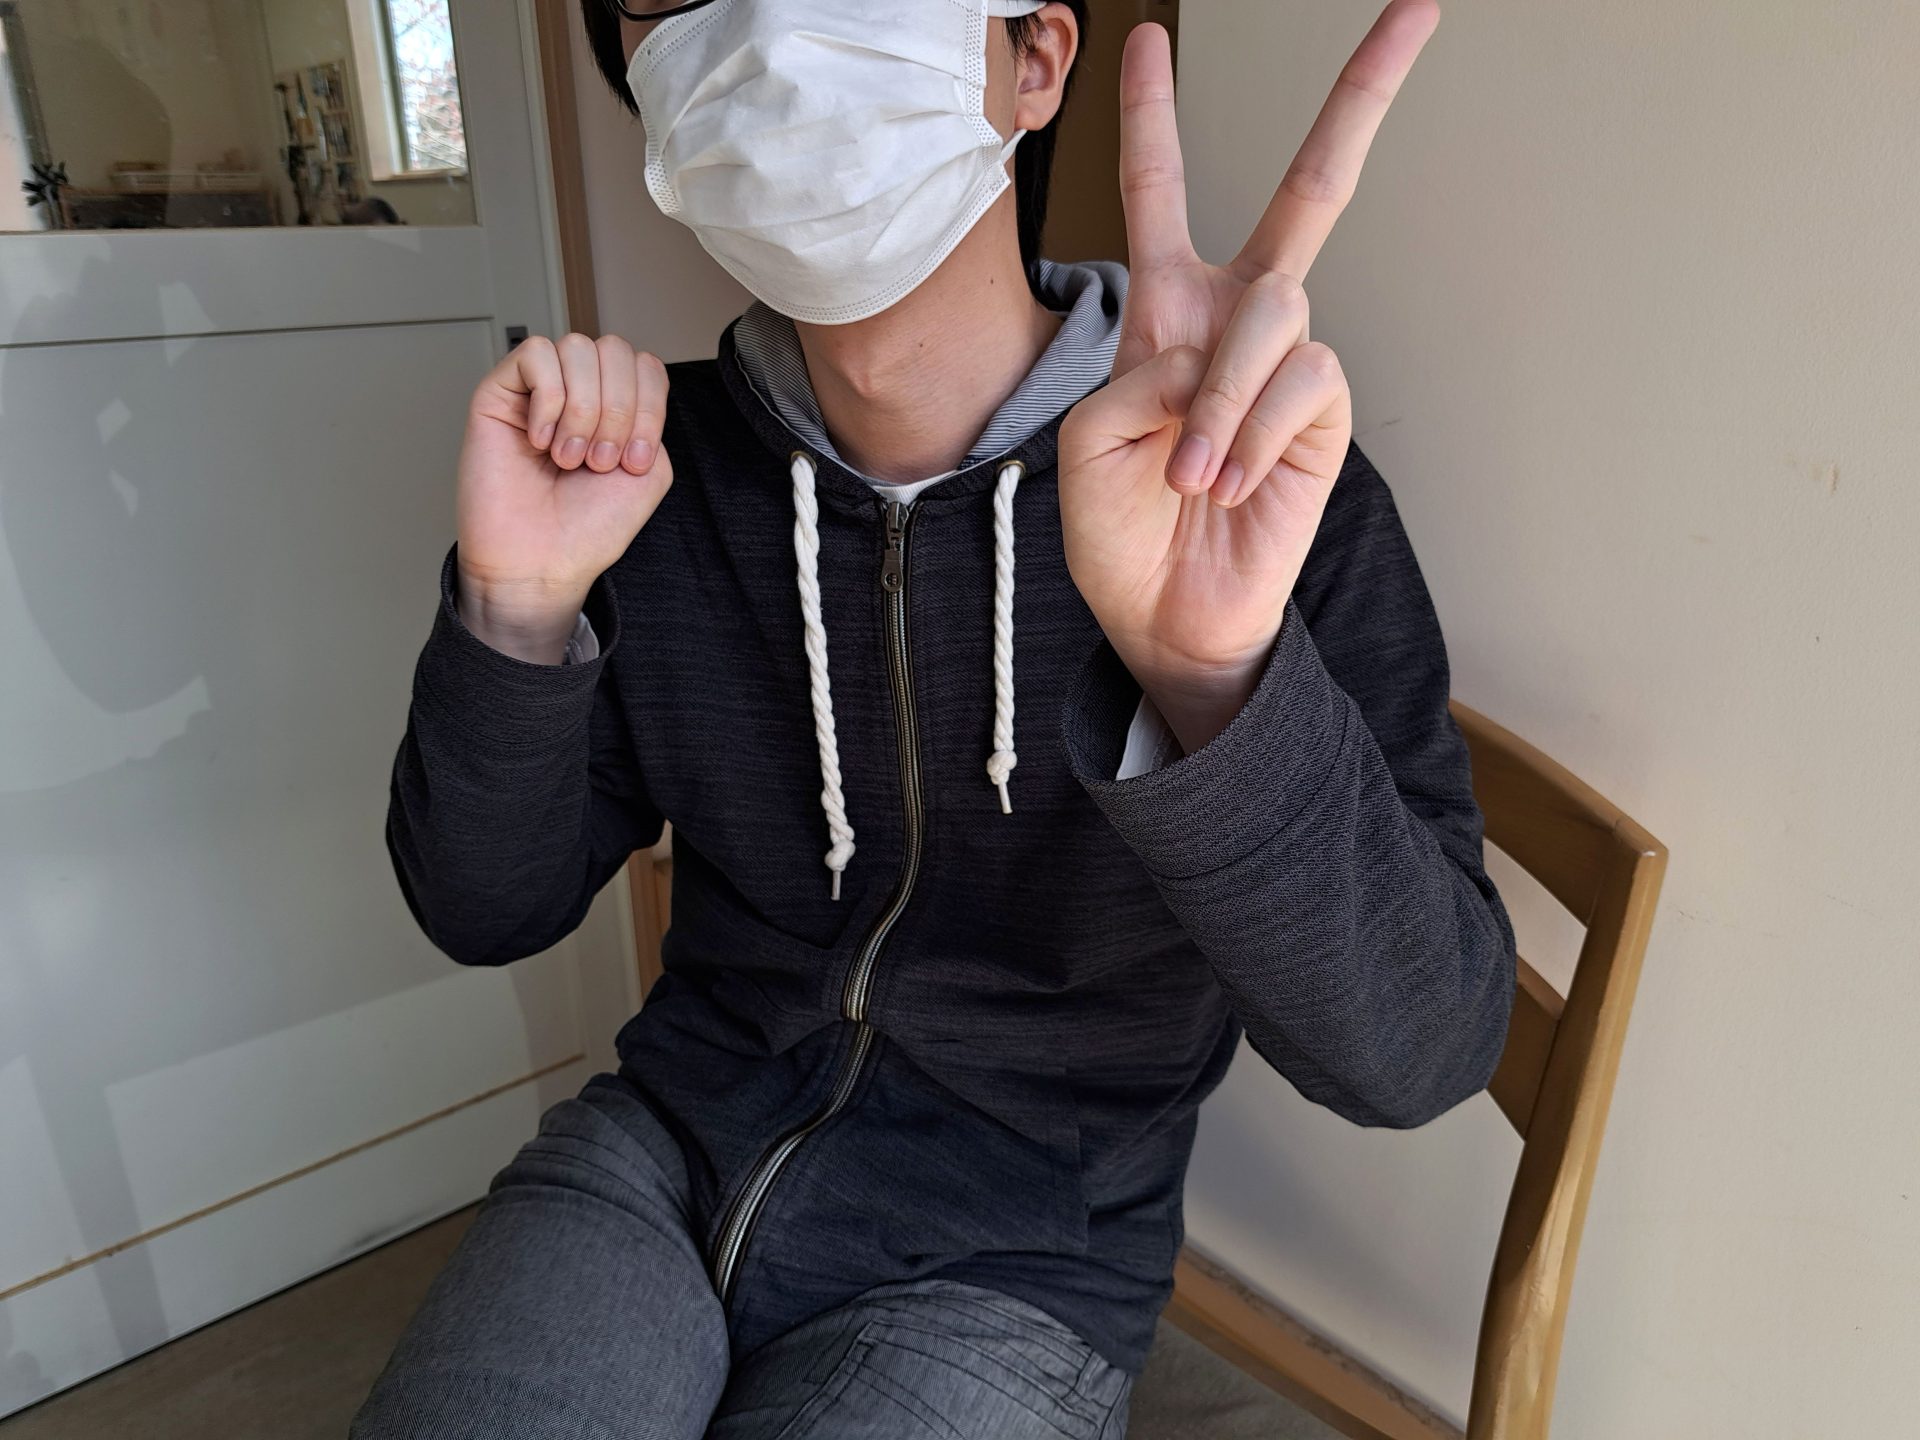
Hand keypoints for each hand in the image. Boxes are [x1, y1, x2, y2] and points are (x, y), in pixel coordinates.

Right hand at [455, 332, 673, 661]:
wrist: (538, 562)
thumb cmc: (586, 528)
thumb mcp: (649, 473)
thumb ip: (652, 417)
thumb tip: (631, 379)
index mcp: (615, 408)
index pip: (645, 365)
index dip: (648, 408)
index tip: (634, 461)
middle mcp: (579, 392)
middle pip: (615, 349)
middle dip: (618, 410)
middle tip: (597, 462)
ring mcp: (539, 389)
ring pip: (577, 347)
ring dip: (583, 409)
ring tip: (568, 457)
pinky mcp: (499, 391)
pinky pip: (535, 354)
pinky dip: (548, 399)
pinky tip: (540, 440)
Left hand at [1059, 2, 1438, 750]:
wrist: (1166, 614)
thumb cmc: (1121, 530)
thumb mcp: (1089, 441)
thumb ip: (1140, 375)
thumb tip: (1218, 348)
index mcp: (1163, 310)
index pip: (1159, 195)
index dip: (1152, 118)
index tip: (1146, 38)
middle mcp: (1235, 318)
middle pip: (1310, 186)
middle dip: (1362, 97)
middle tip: (1417, 8)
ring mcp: (1289, 360)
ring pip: (1274, 310)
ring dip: (1219, 399)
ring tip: (1191, 475)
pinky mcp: (1326, 408)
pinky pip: (1301, 374)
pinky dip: (1249, 429)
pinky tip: (1225, 482)